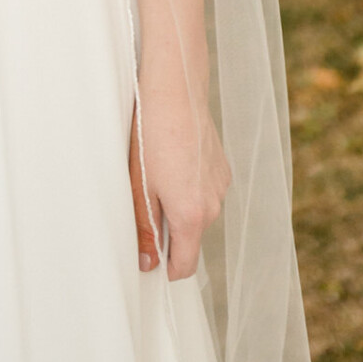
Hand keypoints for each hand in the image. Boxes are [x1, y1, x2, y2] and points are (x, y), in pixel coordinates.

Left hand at [129, 85, 230, 280]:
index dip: (166, 269)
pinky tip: (174, 161)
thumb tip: (148, 263)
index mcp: (192, 215)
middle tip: (143, 200)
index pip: (185, 266)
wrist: (176, 91)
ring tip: (157, 174)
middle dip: (169, 231)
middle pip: (190, 238)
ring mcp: (221, 186)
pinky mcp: (223, 168)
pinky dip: (191, 187)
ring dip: (180, 206)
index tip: (148, 259)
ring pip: (199, 213)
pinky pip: (206, 191)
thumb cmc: (150, 136)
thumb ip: (145, 229)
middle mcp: (214, 206)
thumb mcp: (139, 186)